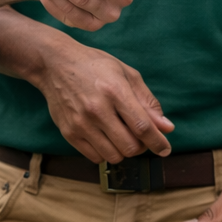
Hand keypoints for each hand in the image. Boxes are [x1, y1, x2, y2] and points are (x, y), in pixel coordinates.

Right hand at [31, 40, 174, 161]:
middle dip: (141, 146)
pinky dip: (106, 152)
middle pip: (129, 146)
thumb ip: (147, 102)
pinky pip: (95, 157)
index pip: (142, 127)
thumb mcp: (126, 74)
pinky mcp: (69, 133)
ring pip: (114, 156)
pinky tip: (105, 137)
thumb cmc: (95, 66)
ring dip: (123, 150)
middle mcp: (97, 109)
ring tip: (121, 135)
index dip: (158, 142)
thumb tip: (166, 127)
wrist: (55, 64)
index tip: (165, 149)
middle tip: (139, 136)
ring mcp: (80, 123)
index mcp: (115, 91)